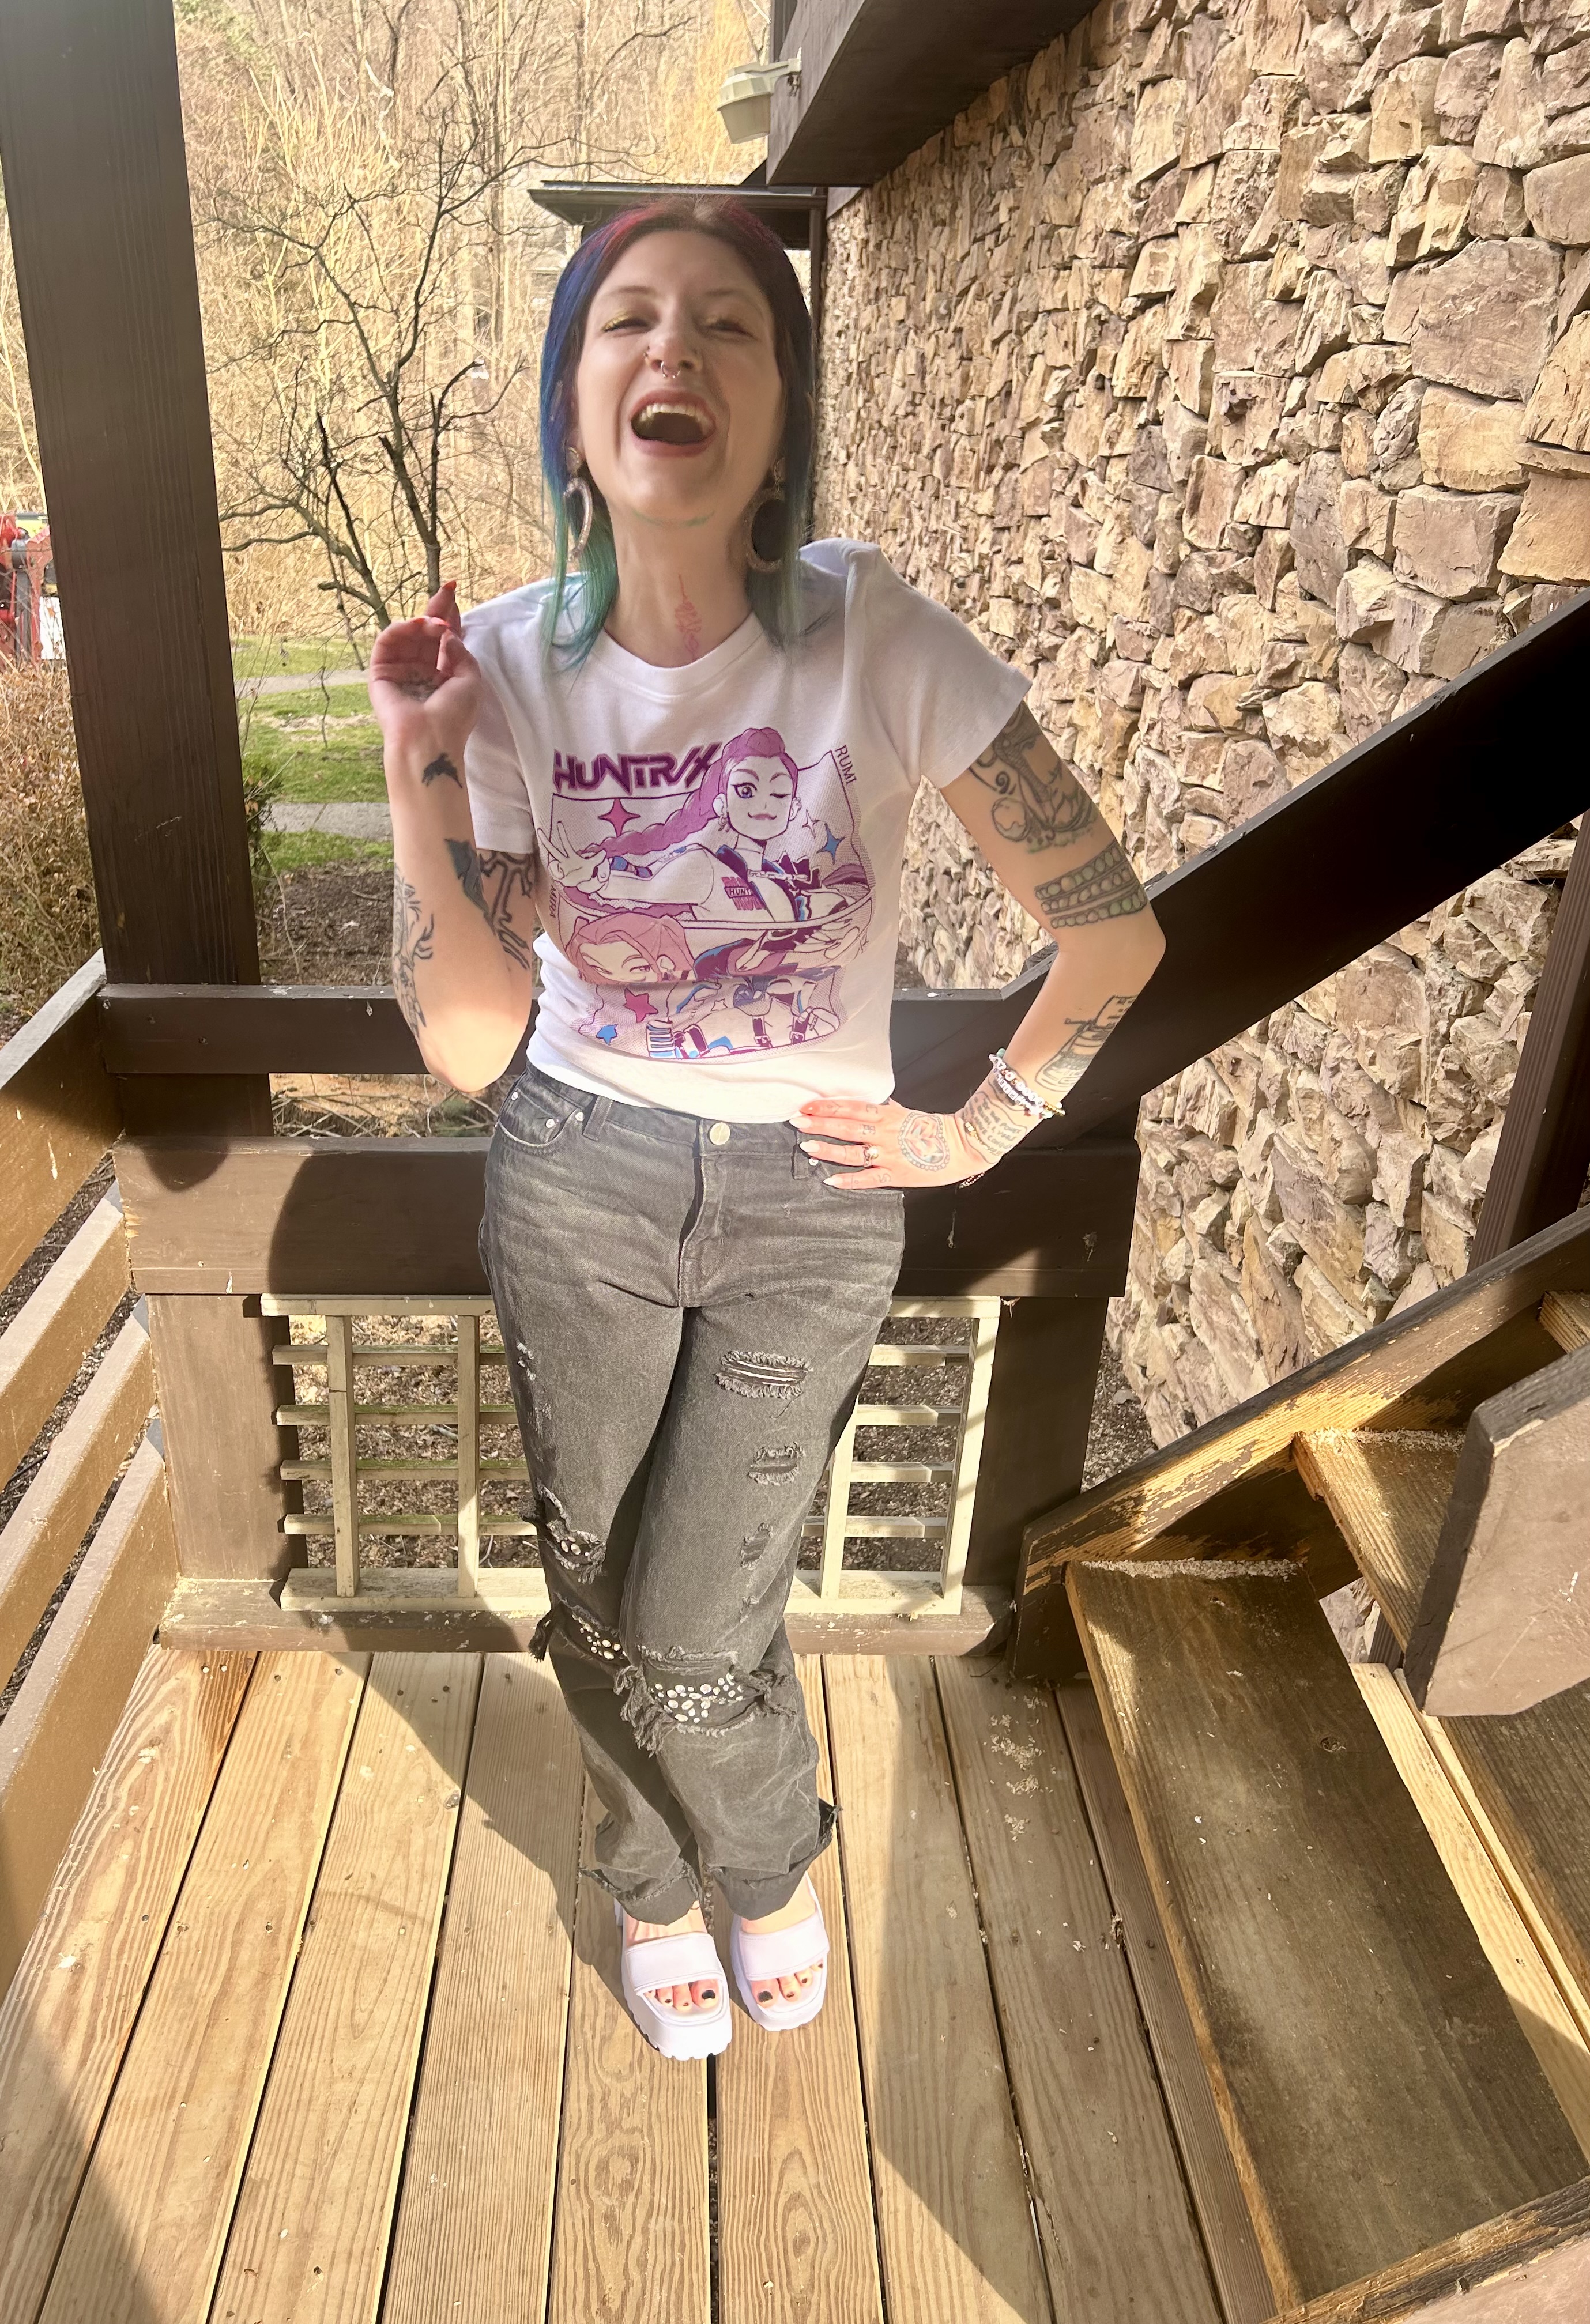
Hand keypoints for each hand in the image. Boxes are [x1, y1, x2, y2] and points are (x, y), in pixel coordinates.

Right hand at [368, 581, 479, 762]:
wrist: (429, 739)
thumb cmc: (453, 716)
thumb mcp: (471, 680)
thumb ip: (461, 652)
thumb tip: (448, 632)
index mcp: (443, 677)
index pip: (444, 641)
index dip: (449, 617)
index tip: (453, 594)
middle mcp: (421, 672)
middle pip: (426, 633)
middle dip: (437, 611)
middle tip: (446, 592)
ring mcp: (400, 672)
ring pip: (408, 635)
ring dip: (424, 622)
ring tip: (437, 624)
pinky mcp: (381, 672)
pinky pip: (387, 642)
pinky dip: (401, 629)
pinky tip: (418, 626)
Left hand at [794, 1096, 988, 1189]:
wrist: (963, 1145)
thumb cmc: (936, 1129)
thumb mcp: (909, 1113)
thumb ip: (890, 1110)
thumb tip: (879, 1103)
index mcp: (887, 1115)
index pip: (851, 1108)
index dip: (828, 1106)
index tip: (808, 1105)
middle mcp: (884, 1133)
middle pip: (846, 1126)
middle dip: (819, 1123)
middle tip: (797, 1121)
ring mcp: (888, 1154)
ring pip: (852, 1151)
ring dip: (828, 1148)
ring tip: (806, 1145)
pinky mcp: (895, 1174)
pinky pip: (868, 1178)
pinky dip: (849, 1179)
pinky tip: (830, 1180)